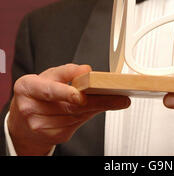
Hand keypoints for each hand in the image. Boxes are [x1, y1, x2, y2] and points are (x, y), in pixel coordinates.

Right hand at [8, 63, 129, 155]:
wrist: (23, 118)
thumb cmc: (38, 92)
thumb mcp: (48, 75)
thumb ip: (66, 71)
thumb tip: (85, 70)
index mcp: (27, 87)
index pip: (49, 90)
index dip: (66, 93)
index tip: (83, 95)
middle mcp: (29, 108)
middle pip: (68, 106)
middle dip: (96, 101)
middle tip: (117, 97)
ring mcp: (39, 125)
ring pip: (74, 117)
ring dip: (96, 108)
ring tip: (113, 100)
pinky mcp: (51, 136)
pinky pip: (74, 125)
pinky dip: (89, 116)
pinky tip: (97, 108)